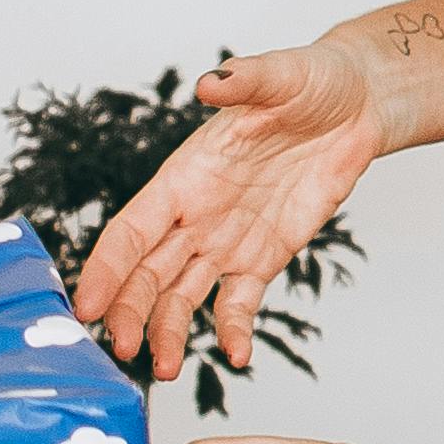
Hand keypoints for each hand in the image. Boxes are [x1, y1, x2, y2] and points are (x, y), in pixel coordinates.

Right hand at [74, 36, 388, 377]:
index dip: (107, 267)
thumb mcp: (281, 74)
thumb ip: (244, 81)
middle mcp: (196, 214)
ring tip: (165, 369)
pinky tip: (236, 355)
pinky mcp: (264, 257)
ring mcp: (227, 240)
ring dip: (169, 332)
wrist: (357, 105)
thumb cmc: (311, 81)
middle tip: (121, 349)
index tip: (86, 304)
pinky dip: (233, 329)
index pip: (132, 229)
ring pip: (183, 296)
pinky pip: (239, 302)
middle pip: (148, 272)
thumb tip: (209, 83)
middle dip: (130, 311)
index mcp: (185, 175)